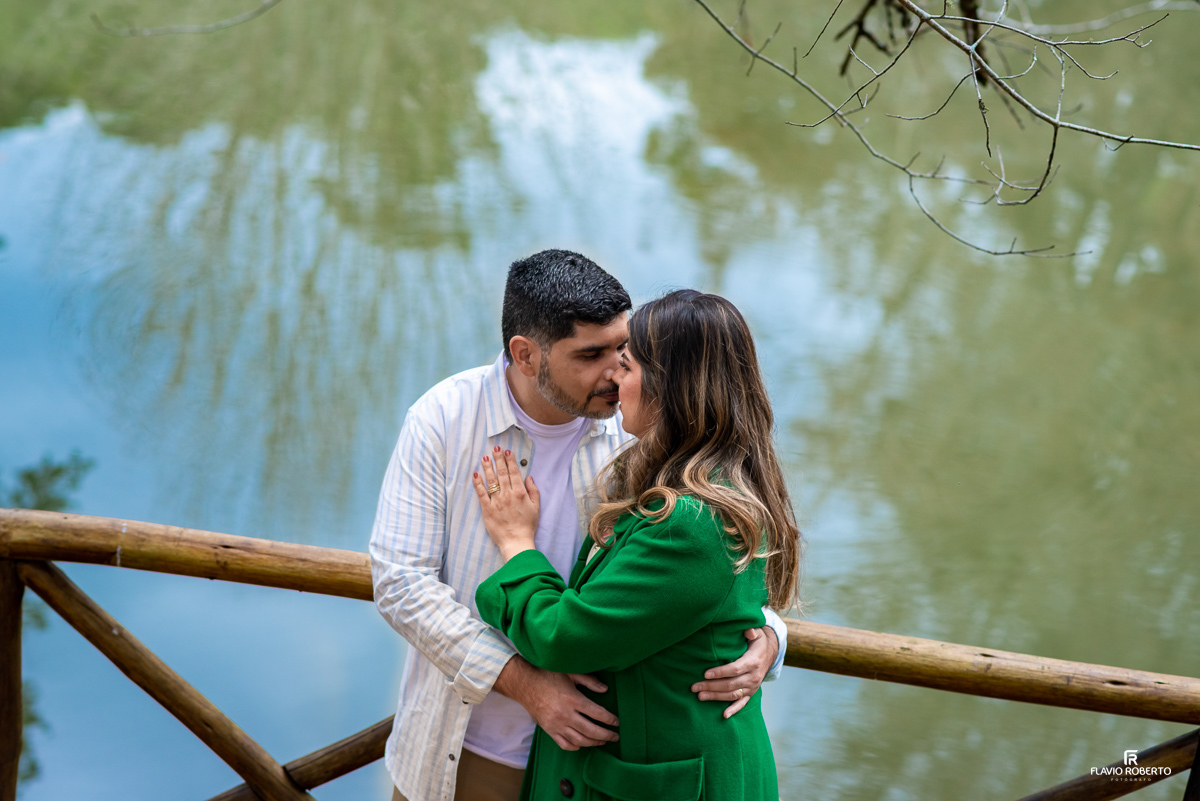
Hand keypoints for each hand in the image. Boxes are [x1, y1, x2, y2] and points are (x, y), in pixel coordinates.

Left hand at [471, 447, 539, 560]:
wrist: (516, 541)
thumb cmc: (527, 526)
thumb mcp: (536, 507)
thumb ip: (533, 491)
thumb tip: (529, 478)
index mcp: (520, 493)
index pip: (514, 473)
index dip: (510, 461)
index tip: (506, 452)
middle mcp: (508, 494)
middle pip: (502, 473)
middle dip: (498, 460)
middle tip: (494, 449)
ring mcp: (497, 501)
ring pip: (491, 481)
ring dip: (487, 468)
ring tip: (484, 458)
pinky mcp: (487, 509)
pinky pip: (481, 494)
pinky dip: (478, 484)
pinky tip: (476, 475)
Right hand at [493, 656, 619, 750]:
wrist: (525, 685)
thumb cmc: (548, 676)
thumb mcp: (570, 673)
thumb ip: (589, 681)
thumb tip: (605, 689)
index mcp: (572, 699)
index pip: (597, 713)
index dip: (610, 719)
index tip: (617, 722)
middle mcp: (565, 715)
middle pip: (591, 731)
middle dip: (606, 735)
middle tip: (615, 737)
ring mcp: (556, 725)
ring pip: (580, 740)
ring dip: (594, 743)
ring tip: (603, 741)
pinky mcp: (549, 730)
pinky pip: (565, 744)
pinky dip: (576, 746)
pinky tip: (583, 744)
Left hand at [691, 626, 778, 717]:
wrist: (770, 652)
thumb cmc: (758, 641)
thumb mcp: (756, 632)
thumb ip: (751, 631)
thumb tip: (748, 631)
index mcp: (753, 662)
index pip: (734, 669)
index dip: (720, 672)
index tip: (705, 674)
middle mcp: (754, 676)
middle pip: (730, 684)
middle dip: (711, 686)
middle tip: (694, 687)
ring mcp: (753, 686)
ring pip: (733, 694)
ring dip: (716, 696)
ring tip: (700, 696)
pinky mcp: (751, 692)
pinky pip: (743, 703)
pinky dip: (734, 709)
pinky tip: (724, 715)